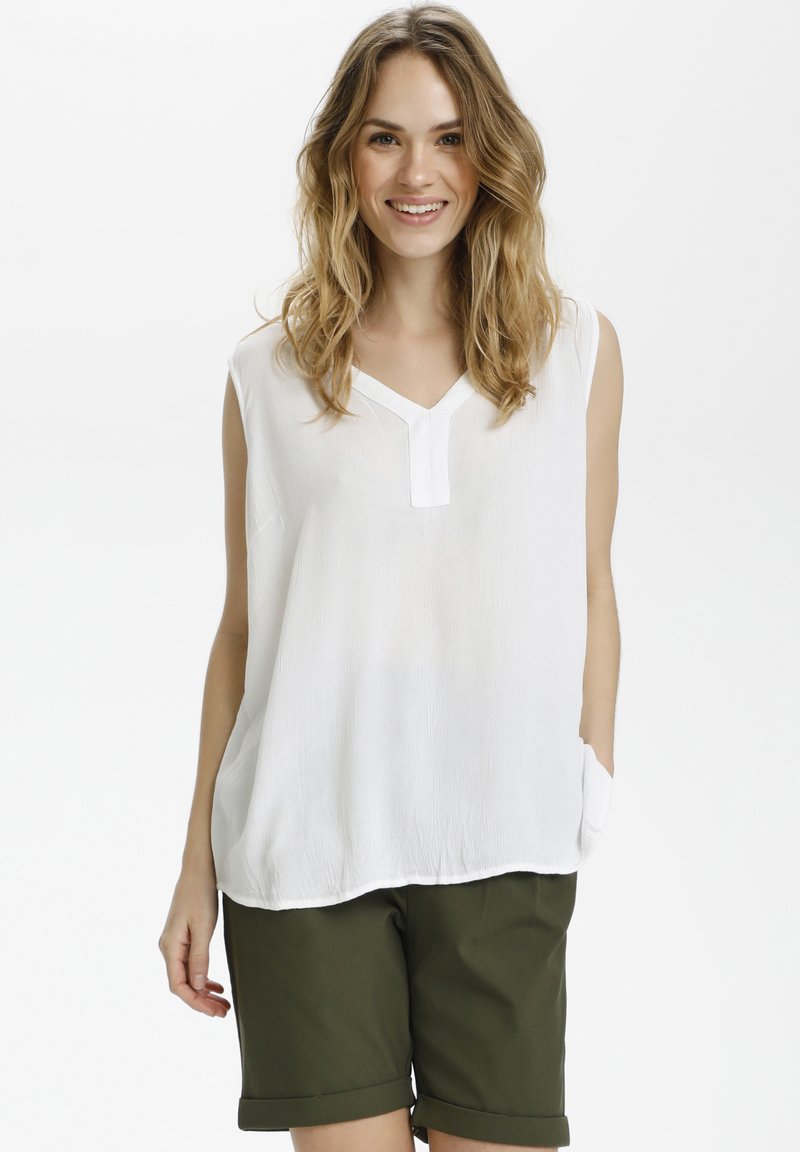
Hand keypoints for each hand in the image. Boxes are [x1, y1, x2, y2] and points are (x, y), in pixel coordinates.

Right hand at [158, 863, 231, 1017]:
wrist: (198, 869)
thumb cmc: (200, 894)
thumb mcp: (203, 926)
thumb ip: (200, 957)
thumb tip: (199, 986)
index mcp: (170, 947)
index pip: (179, 986)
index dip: (196, 1002)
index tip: (215, 1012)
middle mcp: (168, 948)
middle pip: (183, 984)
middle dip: (202, 1001)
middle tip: (224, 1012)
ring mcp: (175, 943)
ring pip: (188, 976)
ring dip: (204, 991)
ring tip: (223, 1003)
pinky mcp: (183, 938)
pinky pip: (190, 965)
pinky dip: (203, 977)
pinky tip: (215, 985)